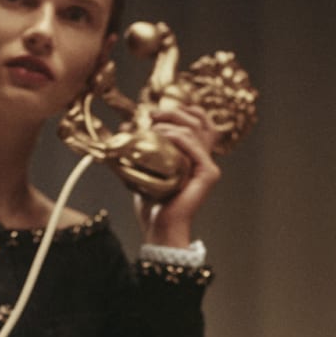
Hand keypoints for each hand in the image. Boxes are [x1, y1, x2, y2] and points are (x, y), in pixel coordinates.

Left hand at [136, 103, 221, 247]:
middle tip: (152, 116)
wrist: (160, 226)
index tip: (156, 114)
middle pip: (199, 120)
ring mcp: (208, 166)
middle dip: (175, 112)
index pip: (199, 121)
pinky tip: (161, 136)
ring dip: (171, 124)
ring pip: (196, 129)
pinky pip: (195, 146)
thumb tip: (126, 125)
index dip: (181, 110)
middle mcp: (204, 158)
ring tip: (152, 130)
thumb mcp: (145, 168)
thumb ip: (142, 146)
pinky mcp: (208, 173)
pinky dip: (177, 137)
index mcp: (194, 155)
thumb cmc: (153, 202)